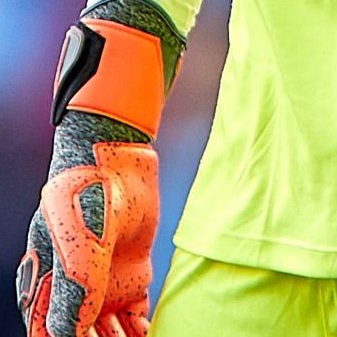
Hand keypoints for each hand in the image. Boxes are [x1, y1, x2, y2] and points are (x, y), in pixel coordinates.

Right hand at [17, 0, 183, 336]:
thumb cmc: (83, 196)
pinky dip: (141, 333)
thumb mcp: (78, 245)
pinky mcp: (131, 276)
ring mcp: (102, 287)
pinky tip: (150, 336)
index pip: (51, 334)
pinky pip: (135, 319)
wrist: (114, 157)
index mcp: (46, 288)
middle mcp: (73, 293)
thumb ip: (77, 292)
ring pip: (108, 336)